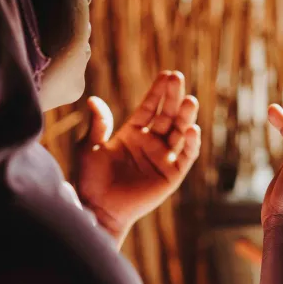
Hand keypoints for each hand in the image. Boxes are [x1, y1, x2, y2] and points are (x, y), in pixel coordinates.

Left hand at [75, 71, 200, 245]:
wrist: (98, 209)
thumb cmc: (91, 179)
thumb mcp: (91, 147)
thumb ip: (98, 124)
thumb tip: (93, 99)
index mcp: (133, 132)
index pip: (150, 107)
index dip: (158, 92)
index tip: (167, 74)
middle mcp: (151, 142)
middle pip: (167, 115)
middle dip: (173, 96)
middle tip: (178, 78)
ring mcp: (162, 157)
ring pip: (179, 132)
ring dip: (186, 116)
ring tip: (190, 100)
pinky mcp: (171, 175)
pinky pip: (185, 156)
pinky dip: (190, 143)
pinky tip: (191, 129)